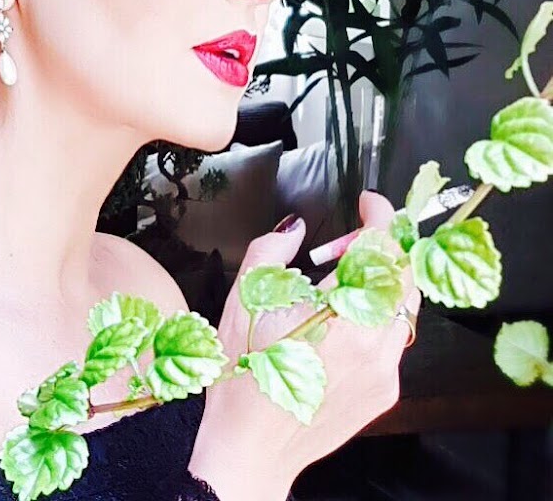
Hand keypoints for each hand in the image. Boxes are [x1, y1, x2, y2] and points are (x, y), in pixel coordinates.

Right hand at [188, 191, 420, 500]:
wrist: (251, 445)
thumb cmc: (242, 374)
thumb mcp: (243, 298)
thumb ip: (270, 249)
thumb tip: (296, 228)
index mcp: (336, 314)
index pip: (380, 249)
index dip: (380, 217)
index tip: (369, 204)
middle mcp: (371, 342)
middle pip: (404, 275)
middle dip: (382, 246)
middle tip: (348, 244)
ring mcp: (384, 370)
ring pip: (406, 306)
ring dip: (383, 280)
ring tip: (343, 282)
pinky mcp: (386, 390)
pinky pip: (396, 338)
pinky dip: (379, 314)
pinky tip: (343, 321)